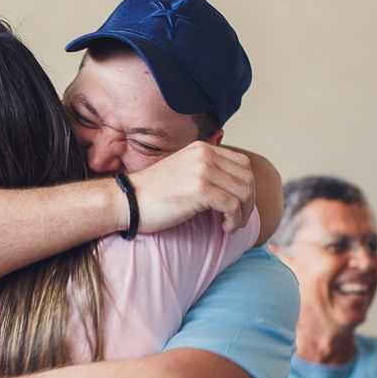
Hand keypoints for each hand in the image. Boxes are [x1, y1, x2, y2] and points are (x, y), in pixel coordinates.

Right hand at [127, 142, 254, 234]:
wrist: (127, 201)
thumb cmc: (153, 194)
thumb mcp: (182, 171)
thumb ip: (205, 171)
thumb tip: (231, 185)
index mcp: (202, 148)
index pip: (242, 164)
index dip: (246, 186)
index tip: (239, 205)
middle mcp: (205, 155)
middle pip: (247, 178)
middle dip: (249, 203)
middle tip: (238, 219)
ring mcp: (203, 170)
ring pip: (244, 192)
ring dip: (243, 214)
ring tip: (231, 225)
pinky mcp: (200, 189)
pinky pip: (233, 206)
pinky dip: (235, 221)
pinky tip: (224, 228)